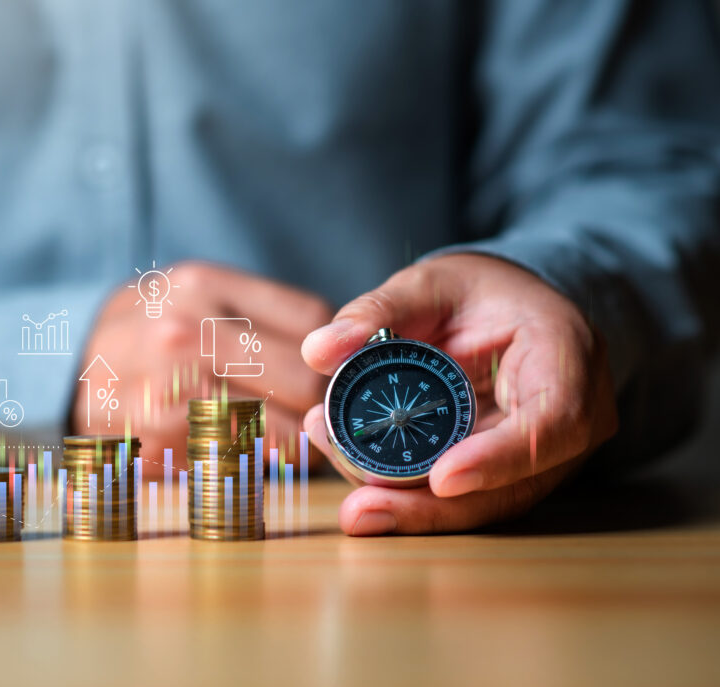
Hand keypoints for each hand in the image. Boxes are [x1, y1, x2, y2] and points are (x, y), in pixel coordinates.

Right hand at [75, 262, 331, 476]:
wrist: (57, 370)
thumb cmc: (141, 332)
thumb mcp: (190, 295)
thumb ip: (258, 314)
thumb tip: (339, 353)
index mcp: (202, 285)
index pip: (313, 321)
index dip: (333, 356)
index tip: (331, 376)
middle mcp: (186, 330)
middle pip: (305, 380)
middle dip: (321, 408)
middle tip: (319, 421)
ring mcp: (168, 388)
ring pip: (281, 431)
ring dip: (296, 447)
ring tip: (286, 444)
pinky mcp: (157, 443)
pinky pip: (240, 464)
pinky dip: (254, 467)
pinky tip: (241, 457)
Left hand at [301, 254, 618, 534]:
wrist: (506, 310)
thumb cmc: (478, 292)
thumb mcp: (430, 284)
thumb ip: (378, 311)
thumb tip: (318, 350)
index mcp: (566, 357)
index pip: (553, 422)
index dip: (498, 457)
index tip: (441, 478)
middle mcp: (569, 419)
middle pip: (511, 484)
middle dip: (432, 507)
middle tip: (362, 512)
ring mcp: (543, 456)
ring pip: (484, 503)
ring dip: (413, 510)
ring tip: (351, 506)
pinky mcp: (509, 475)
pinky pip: (466, 499)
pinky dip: (412, 499)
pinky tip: (359, 490)